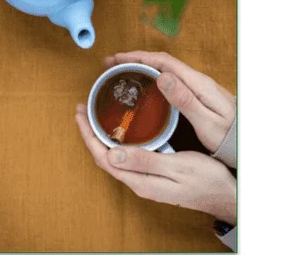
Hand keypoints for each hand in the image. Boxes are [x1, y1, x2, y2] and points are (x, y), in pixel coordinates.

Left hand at [76, 104, 236, 223]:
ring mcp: (145, 180)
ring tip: (94, 117)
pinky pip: (126, 158)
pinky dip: (117, 141)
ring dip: (101, 137)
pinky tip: (120, 132)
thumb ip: (145, 161)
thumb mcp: (177, 167)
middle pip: (103, 156)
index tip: (80, 113)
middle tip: (83, 110)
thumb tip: (112, 154)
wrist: (227, 196)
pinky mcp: (153, 176)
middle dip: (90, 133)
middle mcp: (138, 182)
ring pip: (113, 157)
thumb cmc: (207, 181)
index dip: (88, 135)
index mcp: (140, 181)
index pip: (102, 157)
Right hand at [106, 51, 235, 152]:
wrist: (250, 142)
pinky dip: (151, 77)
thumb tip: (163, 76)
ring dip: (142, 67)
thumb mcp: (206, 121)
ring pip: (164, 70)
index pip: (162, 61)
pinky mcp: (198, 95)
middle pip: (161, 62)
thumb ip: (185, 99)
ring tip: (123, 72)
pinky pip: (170, 80)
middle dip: (135, 59)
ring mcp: (198, 87)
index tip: (117, 59)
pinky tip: (144, 86)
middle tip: (112, 64)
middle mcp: (197, 81)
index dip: (137, 57)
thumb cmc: (230, 136)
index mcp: (197, 83)